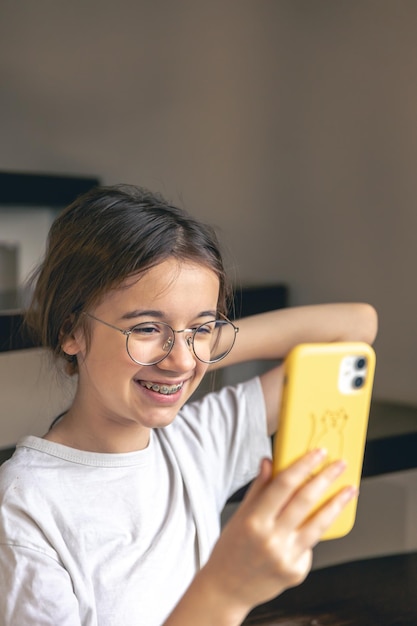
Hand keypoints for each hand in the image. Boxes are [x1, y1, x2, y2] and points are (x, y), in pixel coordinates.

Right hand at [200, 450, 355, 617]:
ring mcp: (285, 558)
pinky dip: (313, 534)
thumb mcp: (240, 515)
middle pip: (305, 501)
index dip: (303, 466)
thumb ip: (258, 488)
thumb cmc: (231, 548)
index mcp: (254, 520)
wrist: (227, 588)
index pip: (284, 485)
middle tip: (340, 466)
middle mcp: (271, 539)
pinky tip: (314, 527)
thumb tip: (270, 461)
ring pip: (318, 524)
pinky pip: (310, 546)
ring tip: (349, 490)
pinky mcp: (296, 572)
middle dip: (326, 479)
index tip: (318, 453)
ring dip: (337, 504)